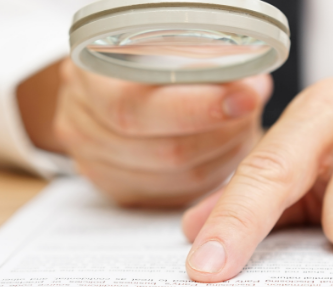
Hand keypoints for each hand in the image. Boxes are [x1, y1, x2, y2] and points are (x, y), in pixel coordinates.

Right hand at [52, 58, 271, 206]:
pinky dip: (208, 175)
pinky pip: (174, 195)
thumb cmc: (139, 59)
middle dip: (221, 134)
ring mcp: (95, 163)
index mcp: (88, 78)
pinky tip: (222, 151)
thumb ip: (201, 60)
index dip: (197, 107)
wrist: (101, 87)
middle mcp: (82, 124)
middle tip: (250, 114)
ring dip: (222, 155)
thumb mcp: (162, 44)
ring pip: (177, 178)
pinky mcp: (118, 189)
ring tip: (241, 128)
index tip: (245, 98)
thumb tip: (250, 86)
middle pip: (163, 150)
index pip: (137, 106)